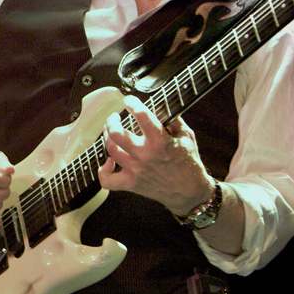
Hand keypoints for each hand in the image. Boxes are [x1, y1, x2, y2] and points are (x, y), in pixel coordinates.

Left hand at [98, 97, 214, 216]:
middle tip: (115, 117)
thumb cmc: (189, 164)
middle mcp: (144, 155)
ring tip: (110, 132)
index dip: (133, 103)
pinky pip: (108, 180)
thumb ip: (174, 121)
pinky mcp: (131, 184)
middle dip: (112, 121)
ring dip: (107, 138)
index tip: (129, 100)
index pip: (141, 115)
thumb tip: (162, 108)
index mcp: (160, 141)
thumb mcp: (187, 137)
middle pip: (116, 133)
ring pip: (110, 150)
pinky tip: (109, 162)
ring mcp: (136, 170)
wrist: (189, 192)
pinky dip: (104, 170)